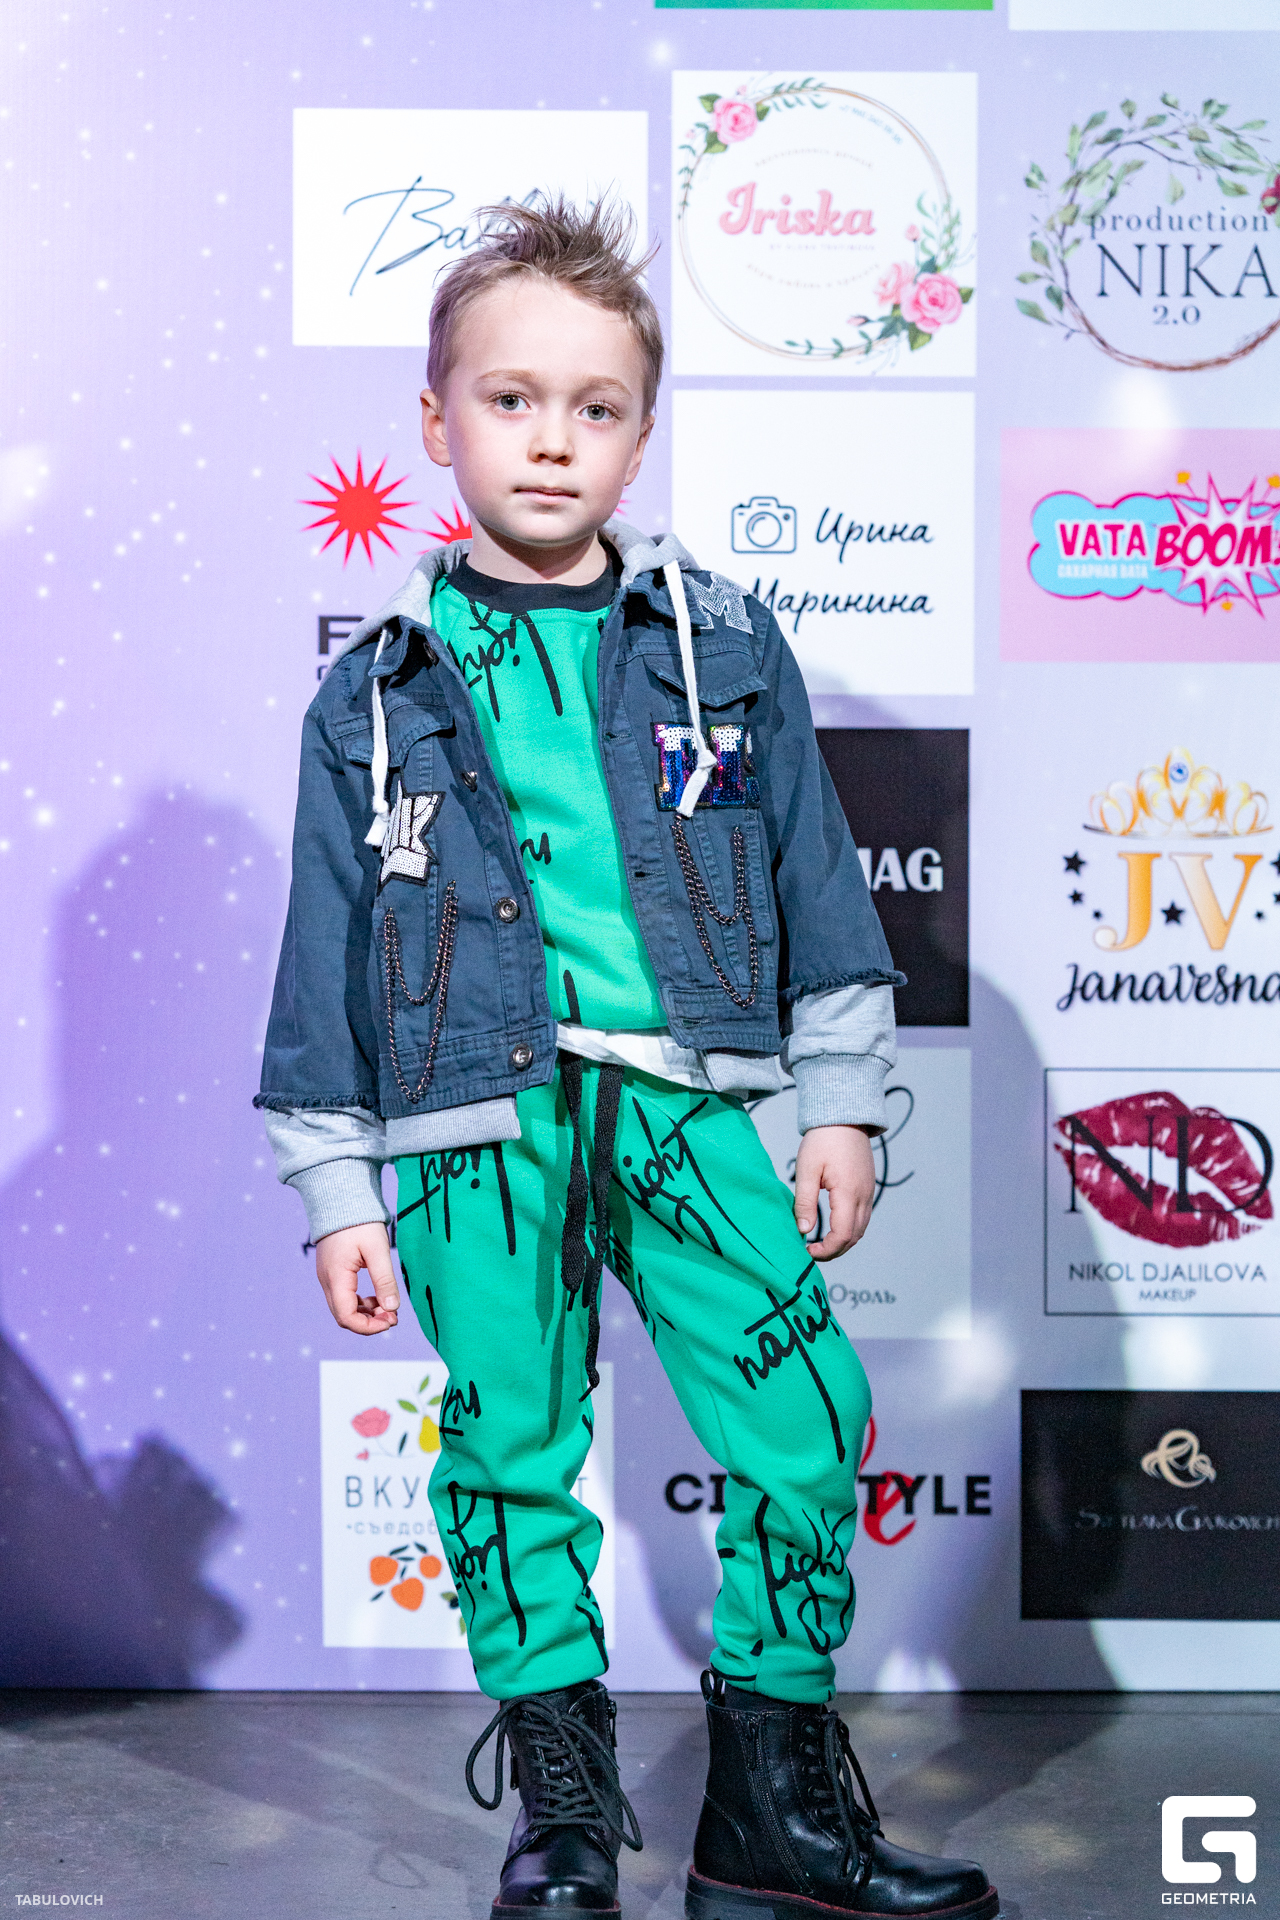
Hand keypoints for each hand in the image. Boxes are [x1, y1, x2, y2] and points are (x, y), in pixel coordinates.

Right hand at [315, 1222, 400, 1333]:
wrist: (340, 1198)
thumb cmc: (360, 1221)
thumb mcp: (377, 1250)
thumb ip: (384, 1280)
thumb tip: (393, 1309)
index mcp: (336, 1277)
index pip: (346, 1317)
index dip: (368, 1327)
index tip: (391, 1321)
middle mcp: (327, 1281)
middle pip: (344, 1316)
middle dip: (369, 1322)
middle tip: (394, 1316)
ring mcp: (327, 1276)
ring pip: (343, 1307)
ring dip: (365, 1313)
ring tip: (389, 1307)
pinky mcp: (332, 1271)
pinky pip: (343, 1296)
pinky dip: (360, 1302)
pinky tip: (377, 1297)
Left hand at [794, 1125, 876, 1261]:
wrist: (844, 1117)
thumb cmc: (823, 1140)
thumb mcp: (807, 1170)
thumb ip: (805, 1202)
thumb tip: (803, 1230)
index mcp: (849, 1193)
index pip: (842, 1235)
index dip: (827, 1250)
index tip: (808, 1250)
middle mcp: (864, 1196)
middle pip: (854, 1237)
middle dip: (834, 1250)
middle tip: (812, 1251)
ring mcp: (869, 1192)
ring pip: (860, 1229)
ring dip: (843, 1241)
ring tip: (820, 1242)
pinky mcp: (868, 1188)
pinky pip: (862, 1217)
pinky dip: (849, 1229)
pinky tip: (832, 1226)